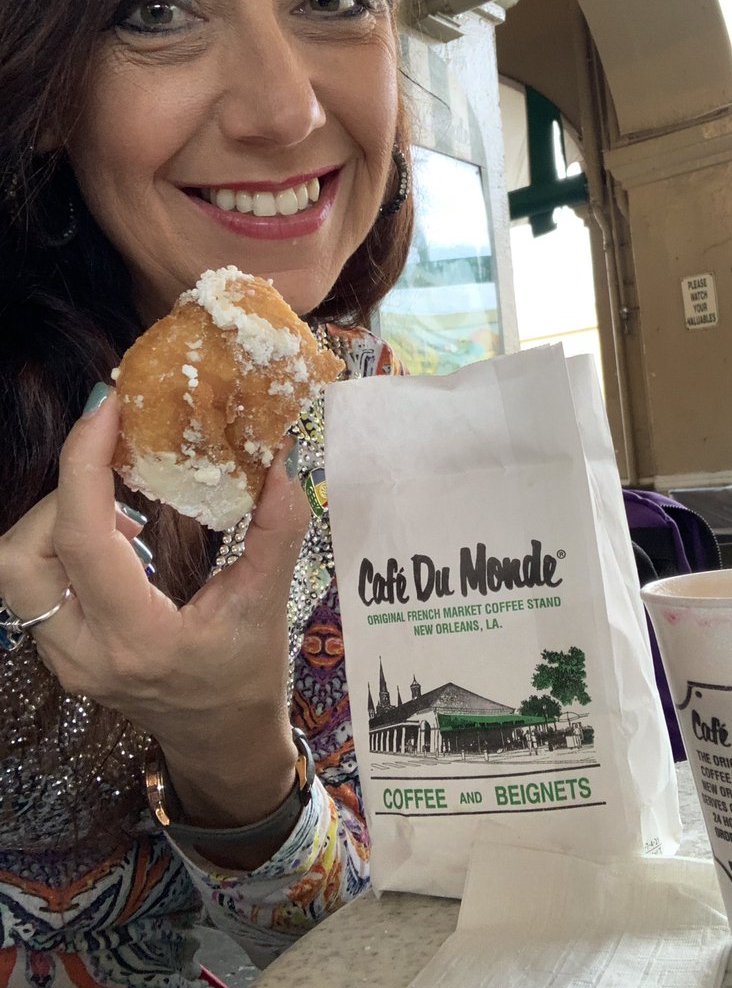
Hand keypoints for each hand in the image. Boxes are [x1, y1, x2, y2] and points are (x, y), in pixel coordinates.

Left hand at [0, 388, 309, 827]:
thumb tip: (285, 455)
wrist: (222, 743)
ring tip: (120, 511)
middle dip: (60, 497)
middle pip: (21, 557)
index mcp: (138, 638)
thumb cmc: (248, 678)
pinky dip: (63, 546)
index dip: (84, 464)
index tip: (107, 408)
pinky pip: (35, 586)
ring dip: (57, 523)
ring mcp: (64, 657)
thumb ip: (276, 528)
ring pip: (17, 572)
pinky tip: (117, 540)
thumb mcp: (268, 603)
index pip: (83, 540)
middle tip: (115, 471)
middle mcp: (85, 652)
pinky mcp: (60, 652)